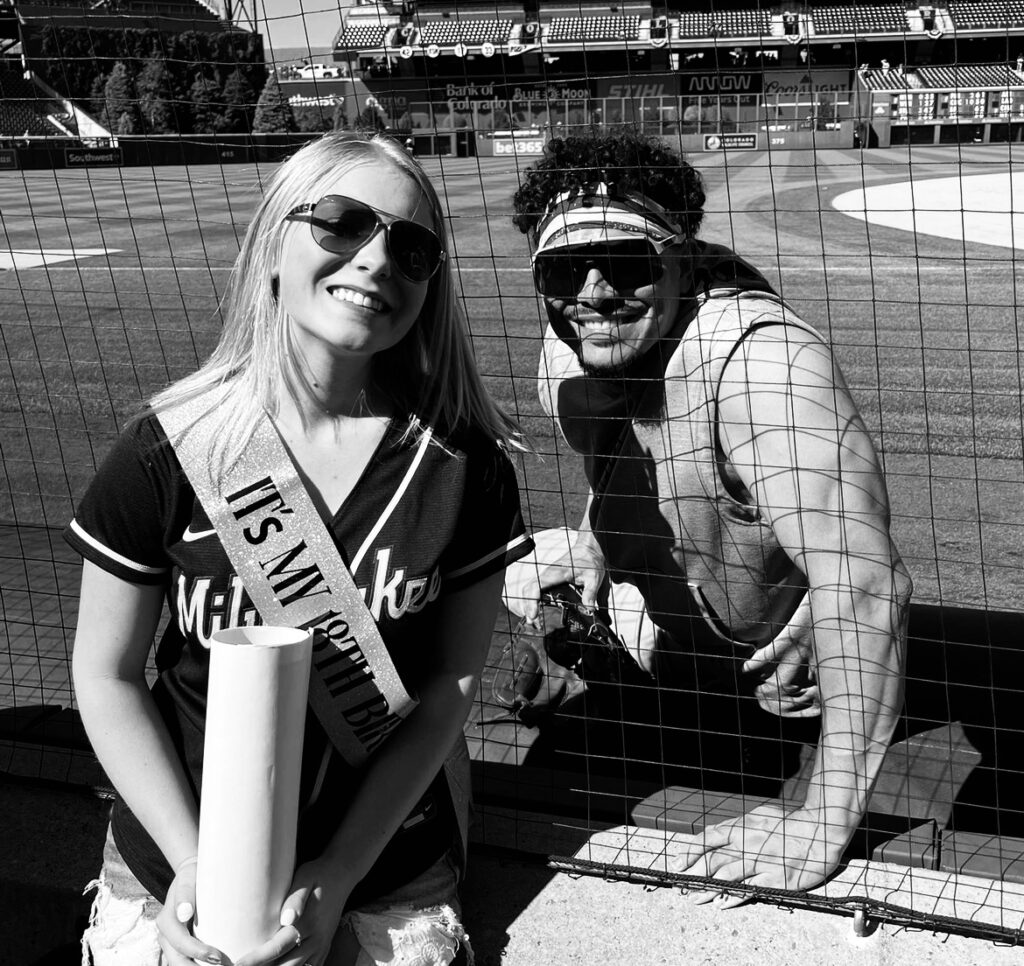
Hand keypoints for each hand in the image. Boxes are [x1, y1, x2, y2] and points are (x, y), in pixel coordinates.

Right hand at [156, 861, 226, 965]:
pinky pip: (186, 959)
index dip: (199, 953)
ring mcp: (171, 941)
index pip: (182, 943)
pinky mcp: (179, 943)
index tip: (219, 958)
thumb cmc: (194, 874)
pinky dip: (198, 965)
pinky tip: (215, 965)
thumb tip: (184, 913)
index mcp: (166, 921)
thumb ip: (185, 894)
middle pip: (178, 961)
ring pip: (180, 963)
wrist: (190, 873)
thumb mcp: (189, 879)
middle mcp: (165, 935)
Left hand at [234, 858, 351, 965]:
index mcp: (308, 922)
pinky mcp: (324, 949)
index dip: (256, 959)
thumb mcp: (306, 877)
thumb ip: (296, 898)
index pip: (277, 947)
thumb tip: (286, 919)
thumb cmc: (318, 874)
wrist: (342, 874)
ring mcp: (322, 946)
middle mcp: (316, 939)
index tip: (238, 964)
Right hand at [521, 532, 605, 622]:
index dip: (532, 601)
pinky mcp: (548, 580)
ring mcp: (546, 577)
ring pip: (529, 590)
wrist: (588, 550)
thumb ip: (591, 592)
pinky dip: (532, 601)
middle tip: (534, 624)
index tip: (533, 615)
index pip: (537, 586)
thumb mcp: (594, 577)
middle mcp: (547, 574)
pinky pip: (535, 589)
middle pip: (528, 590)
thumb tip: (588, 608)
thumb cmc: (590, 561)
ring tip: (535, 622)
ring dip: (528, 605)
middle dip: (527, 607)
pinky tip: (538, 612)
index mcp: (556, 573)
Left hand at [669, 802, 848, 908]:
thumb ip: (740, 826)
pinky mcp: (776, 878)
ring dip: (708, 889)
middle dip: (694, 874)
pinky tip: (721, 903)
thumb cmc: (789, 823)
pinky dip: (734, 896)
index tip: (678, 862)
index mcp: (743, 827)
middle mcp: (748, 843)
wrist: (820, 831)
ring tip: (695, 899)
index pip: (709, 837)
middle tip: (680, 886)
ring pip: (727, 876)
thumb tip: (721, 834)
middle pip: (713, 860)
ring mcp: (761, 861)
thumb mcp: (760, 816)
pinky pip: (750, 889)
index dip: (691, 850)